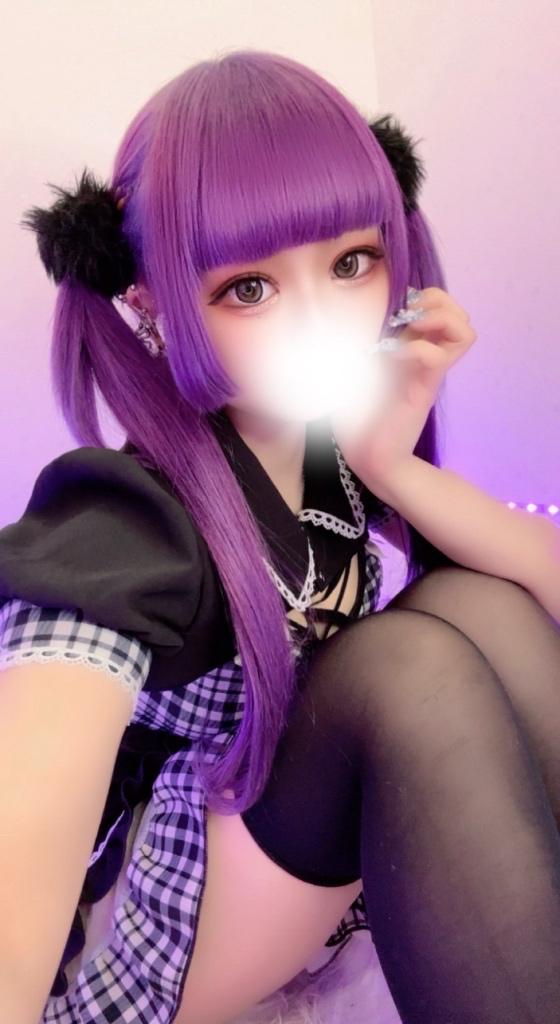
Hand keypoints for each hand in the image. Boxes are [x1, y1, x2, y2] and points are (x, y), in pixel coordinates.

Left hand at [330, 286, 475, 485]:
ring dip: (440, 319)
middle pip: (460, 316)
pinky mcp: (424, 389)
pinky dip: (417, 348)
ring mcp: (428, 372)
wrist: (367, 456)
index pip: (440, 308)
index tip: (396, 308)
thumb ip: (352, 346)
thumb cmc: (356, 417)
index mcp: (411, 348)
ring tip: (413, 330)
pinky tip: (394, 356)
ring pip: (465, 331)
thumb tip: (335, 320)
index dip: (425, 295)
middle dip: (439, 302)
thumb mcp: (349, 371)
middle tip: (409, 316)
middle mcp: (426, 357)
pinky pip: (438, 357)